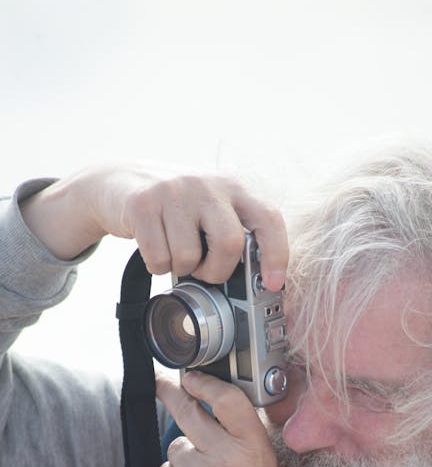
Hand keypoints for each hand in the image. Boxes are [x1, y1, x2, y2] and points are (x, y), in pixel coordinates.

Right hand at [20, 166, 287, 290]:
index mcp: (233, 187)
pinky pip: (158, 257)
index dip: (276, 255)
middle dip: (217, 271)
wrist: (119, 182)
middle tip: (204, 272)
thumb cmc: (177, 207)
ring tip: (175, 254)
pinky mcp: (142, 204)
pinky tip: (155, 251)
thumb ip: (234, 232)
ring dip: (181, 269)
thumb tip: (256, 282)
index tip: (273, 284)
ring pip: (188, 256)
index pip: (268, 219)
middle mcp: (207, 184)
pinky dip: (157, 266)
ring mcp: (173, 191)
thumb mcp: (211, 208)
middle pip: (229, 244)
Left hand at [155, 370, 305, 466]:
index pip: (227, 400)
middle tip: (163, 383)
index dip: (205, 384)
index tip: (190, 376)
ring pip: (175, 448)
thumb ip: (240, 438)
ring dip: (183, 460)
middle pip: (189, 413)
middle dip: (174, 395)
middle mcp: (225, 458)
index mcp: (254, 448)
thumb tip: (208, 404)